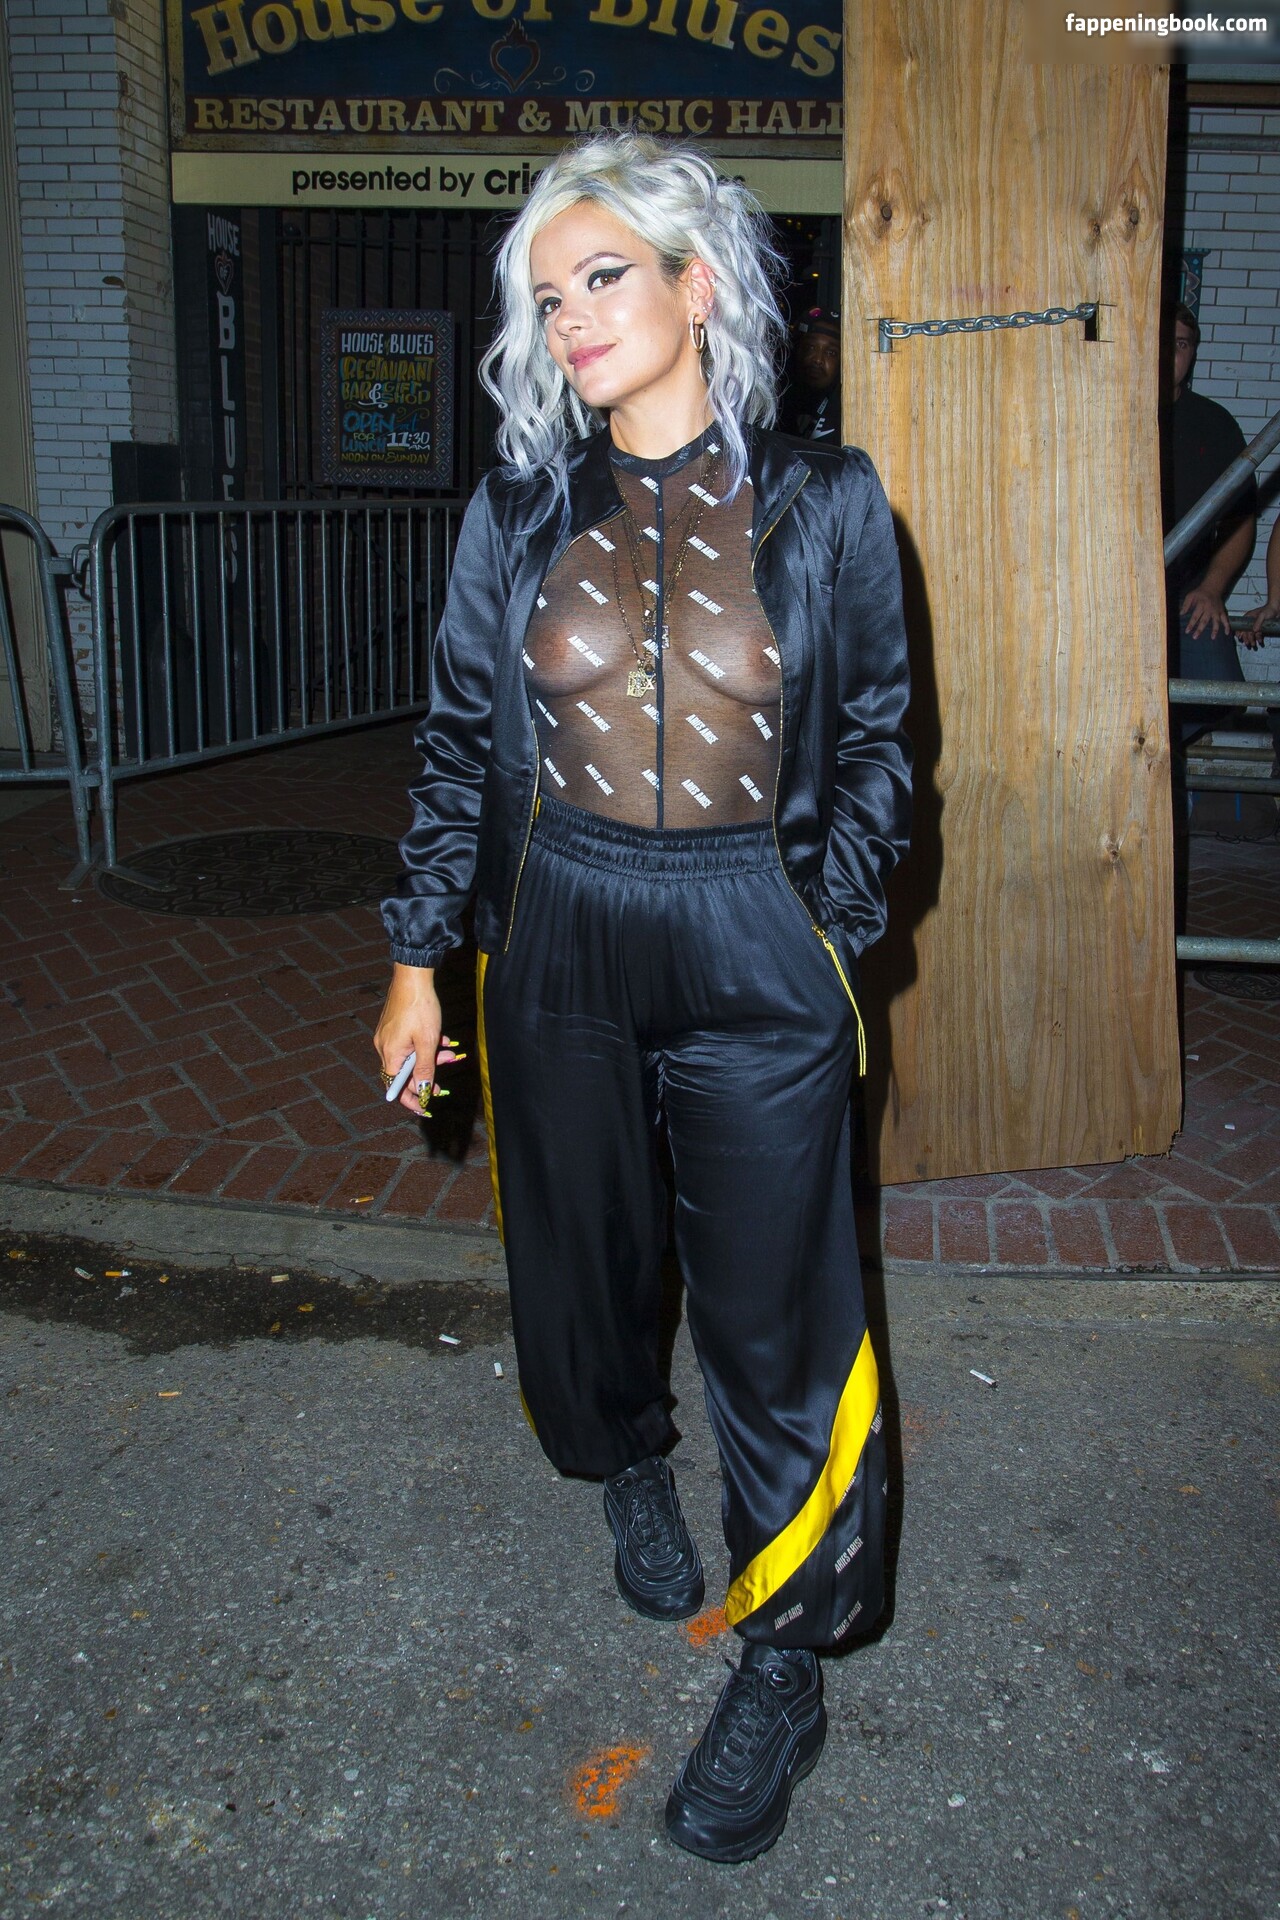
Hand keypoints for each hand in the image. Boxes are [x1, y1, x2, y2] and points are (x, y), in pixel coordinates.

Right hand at [374, 965, 464, 1116]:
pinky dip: (425, 1046)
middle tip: (441, 1084)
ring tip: (448, 1054)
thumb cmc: (420, 1009)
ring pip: (410, 1056)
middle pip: (404, 1072)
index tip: (424, 1107)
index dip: (410, 1099)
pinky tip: (442, 1040)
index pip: (395, 1087)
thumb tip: (422, 1092)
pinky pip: (409, 1043)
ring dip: (430, 1059)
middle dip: (426, 1077)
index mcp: (390, 1054)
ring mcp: (388, 1035)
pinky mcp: (394, 1025)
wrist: (413, 977)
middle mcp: (384, 1047)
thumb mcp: (427, 1043)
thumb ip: (424, 1069)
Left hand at [1180, 584, 1230, 641]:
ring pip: (1216, 621)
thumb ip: (1186, 605)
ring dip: (1215, 630)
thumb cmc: (1199, 593)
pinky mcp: (1222, 611)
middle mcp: (1209, 609)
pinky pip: (1225, 619)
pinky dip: (1227, 626)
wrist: (1212, 587)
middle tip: (1195, 637)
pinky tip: (1227, 633)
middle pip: (1204, 621)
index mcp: (1201, 605)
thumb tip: (1181, 614)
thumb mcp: (1190, 596)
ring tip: (1213, 638)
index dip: (1191, 624)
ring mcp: (1217, 611)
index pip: (1195, 616)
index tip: (1187, 631)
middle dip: (1200, 629)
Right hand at [1243, 596, 1279, 642]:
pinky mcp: (1261, 629)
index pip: (1241, 626)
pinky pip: (1258, 635)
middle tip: (1247, 643)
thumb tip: (1254, 631)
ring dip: (1252, 640)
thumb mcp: (1262, 615)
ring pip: (1252, 634)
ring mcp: (1256, 626)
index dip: (1239, 632)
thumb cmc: (1269, 609)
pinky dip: (1258, 639)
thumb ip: (1258, 622)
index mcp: (1248, 617)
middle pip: (1246, 631)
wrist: (1277, 610)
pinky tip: (1259, 641)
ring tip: (1253, 644)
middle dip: (1246, 638)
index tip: (1240, 637)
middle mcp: (1250, 622)